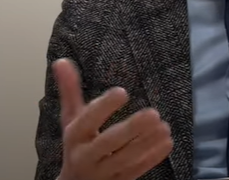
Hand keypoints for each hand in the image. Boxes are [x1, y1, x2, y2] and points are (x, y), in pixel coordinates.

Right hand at [53, 58, 173, 179]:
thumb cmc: (77, 145)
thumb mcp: (71, 120)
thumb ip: (70, 91)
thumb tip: (61, 61)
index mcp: (75, 136)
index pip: (88, 120)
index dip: (104, 107)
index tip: (122, 92)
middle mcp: (86, 156)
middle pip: (108, 142)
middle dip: (131, 129)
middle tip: (153, 113)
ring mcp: (103, 173)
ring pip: (125, 159)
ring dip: (146, 143)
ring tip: (164, 126)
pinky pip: (136, 171)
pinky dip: (152, 158)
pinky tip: (167, 142)